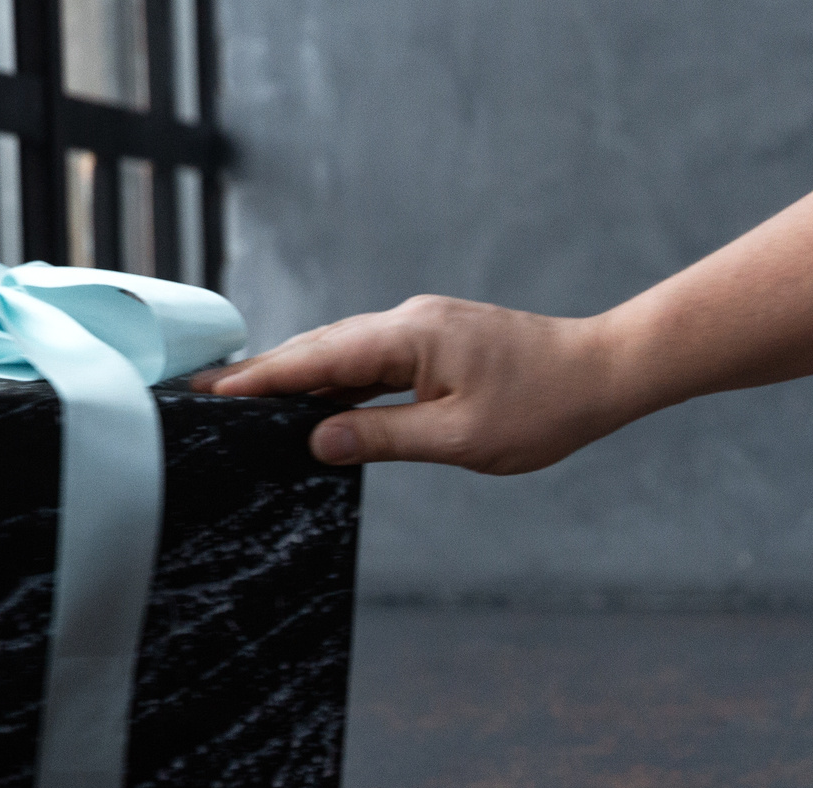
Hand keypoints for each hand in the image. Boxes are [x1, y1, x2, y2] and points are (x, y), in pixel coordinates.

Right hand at [192, 296, 634, 472]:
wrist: (605, 372)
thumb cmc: (544, 407)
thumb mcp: (459, 439)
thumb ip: (383, 438)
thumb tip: (319, 442)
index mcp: (407, 337)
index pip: (315, 359)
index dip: (260, 379)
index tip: (208, 392)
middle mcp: (409, 321)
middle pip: (321, 348)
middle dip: (266, 373)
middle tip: (208, 395)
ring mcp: (426, 328)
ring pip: (348, 352)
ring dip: (303, 377)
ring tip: (251, 403)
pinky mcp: (442, 341)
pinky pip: (377, 358)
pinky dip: (343, 379)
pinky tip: (325, 404)